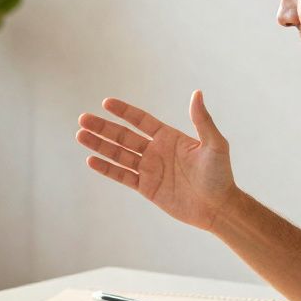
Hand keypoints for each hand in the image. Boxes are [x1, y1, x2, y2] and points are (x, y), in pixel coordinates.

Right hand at [77, 91, 236, 230]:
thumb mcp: (214, 144)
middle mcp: (156, 151)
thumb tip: (196, 93)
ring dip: (99, 145)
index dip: (124, 112)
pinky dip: (106, 169)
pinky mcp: (146, 188)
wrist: (218, 207)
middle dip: (103, 128)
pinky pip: (122, 176)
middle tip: (83, 119)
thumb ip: (202, 120)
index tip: (106, 103)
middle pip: (124, 136)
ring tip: (80, 135)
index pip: (141, 120)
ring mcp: (150, 170)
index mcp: (169, 137)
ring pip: (119, 154)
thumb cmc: (220, 175)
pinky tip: (91, 160)